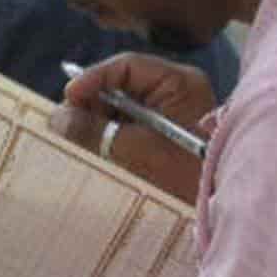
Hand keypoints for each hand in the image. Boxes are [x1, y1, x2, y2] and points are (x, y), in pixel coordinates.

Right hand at [51, 53, 214, 204]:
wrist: (219, 210)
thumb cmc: (183, 178)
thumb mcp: (135, 152)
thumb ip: (93, 131)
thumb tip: (56, 118)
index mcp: (179, 83)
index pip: (126, 66)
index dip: (92, 78)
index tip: (68, 97)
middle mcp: (178, 92)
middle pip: (122, 86)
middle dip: (93, 104)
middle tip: (68, 125)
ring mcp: (173, 114)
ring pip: (122, 108)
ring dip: (99, 123)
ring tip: (80, 143)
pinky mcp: (167, 136)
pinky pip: (131, 127)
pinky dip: (111, 137)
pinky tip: (97, 152)